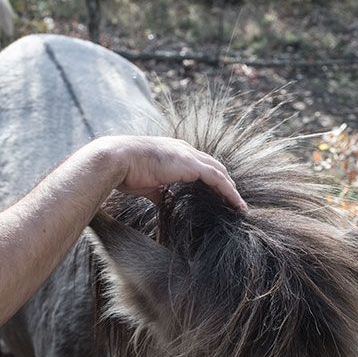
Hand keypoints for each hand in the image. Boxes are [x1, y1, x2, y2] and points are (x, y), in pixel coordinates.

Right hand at [94, 135, 246, 210]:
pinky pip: (217, 179)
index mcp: (174, 153)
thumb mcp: (147, 184)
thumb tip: (163, 202)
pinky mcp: (191, 165)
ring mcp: (188, 156)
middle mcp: (184, 150)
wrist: (118, 160)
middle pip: (213, 167)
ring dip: (231, 189)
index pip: (200, 165)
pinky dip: (229, 191)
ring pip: (219, 172)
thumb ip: (159, 192)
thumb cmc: (127, 172)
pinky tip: (236, 203)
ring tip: (239, 206)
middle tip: (233, 201)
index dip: (211, 179)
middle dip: (225, 183)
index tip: (218, 195)